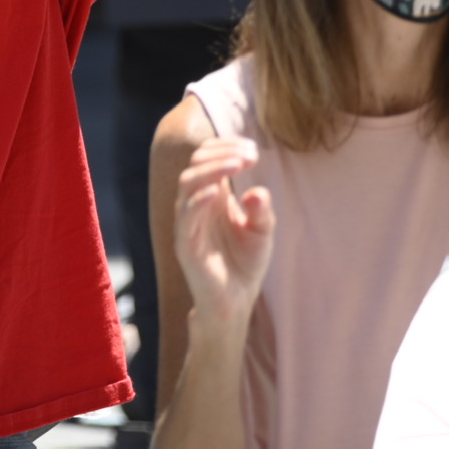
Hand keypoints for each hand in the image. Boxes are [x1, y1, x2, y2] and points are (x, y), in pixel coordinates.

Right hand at [174, 136, 274, 320]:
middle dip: (222, 153)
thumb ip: (261, 209)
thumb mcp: (262, 230)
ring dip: (212, 169)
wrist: (235, 301)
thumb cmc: (246, 263)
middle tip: (249, 156)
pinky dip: (199, 198)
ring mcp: (188, 222)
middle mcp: (197, 204)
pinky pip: (185, 214)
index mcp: (213, 196)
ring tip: (237, 164)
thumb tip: (256, 190)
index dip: (227, 147)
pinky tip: (218, 191)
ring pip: (188, 182)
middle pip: (196, 163)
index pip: (209, 158)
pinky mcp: (186, 244)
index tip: (254, 150)